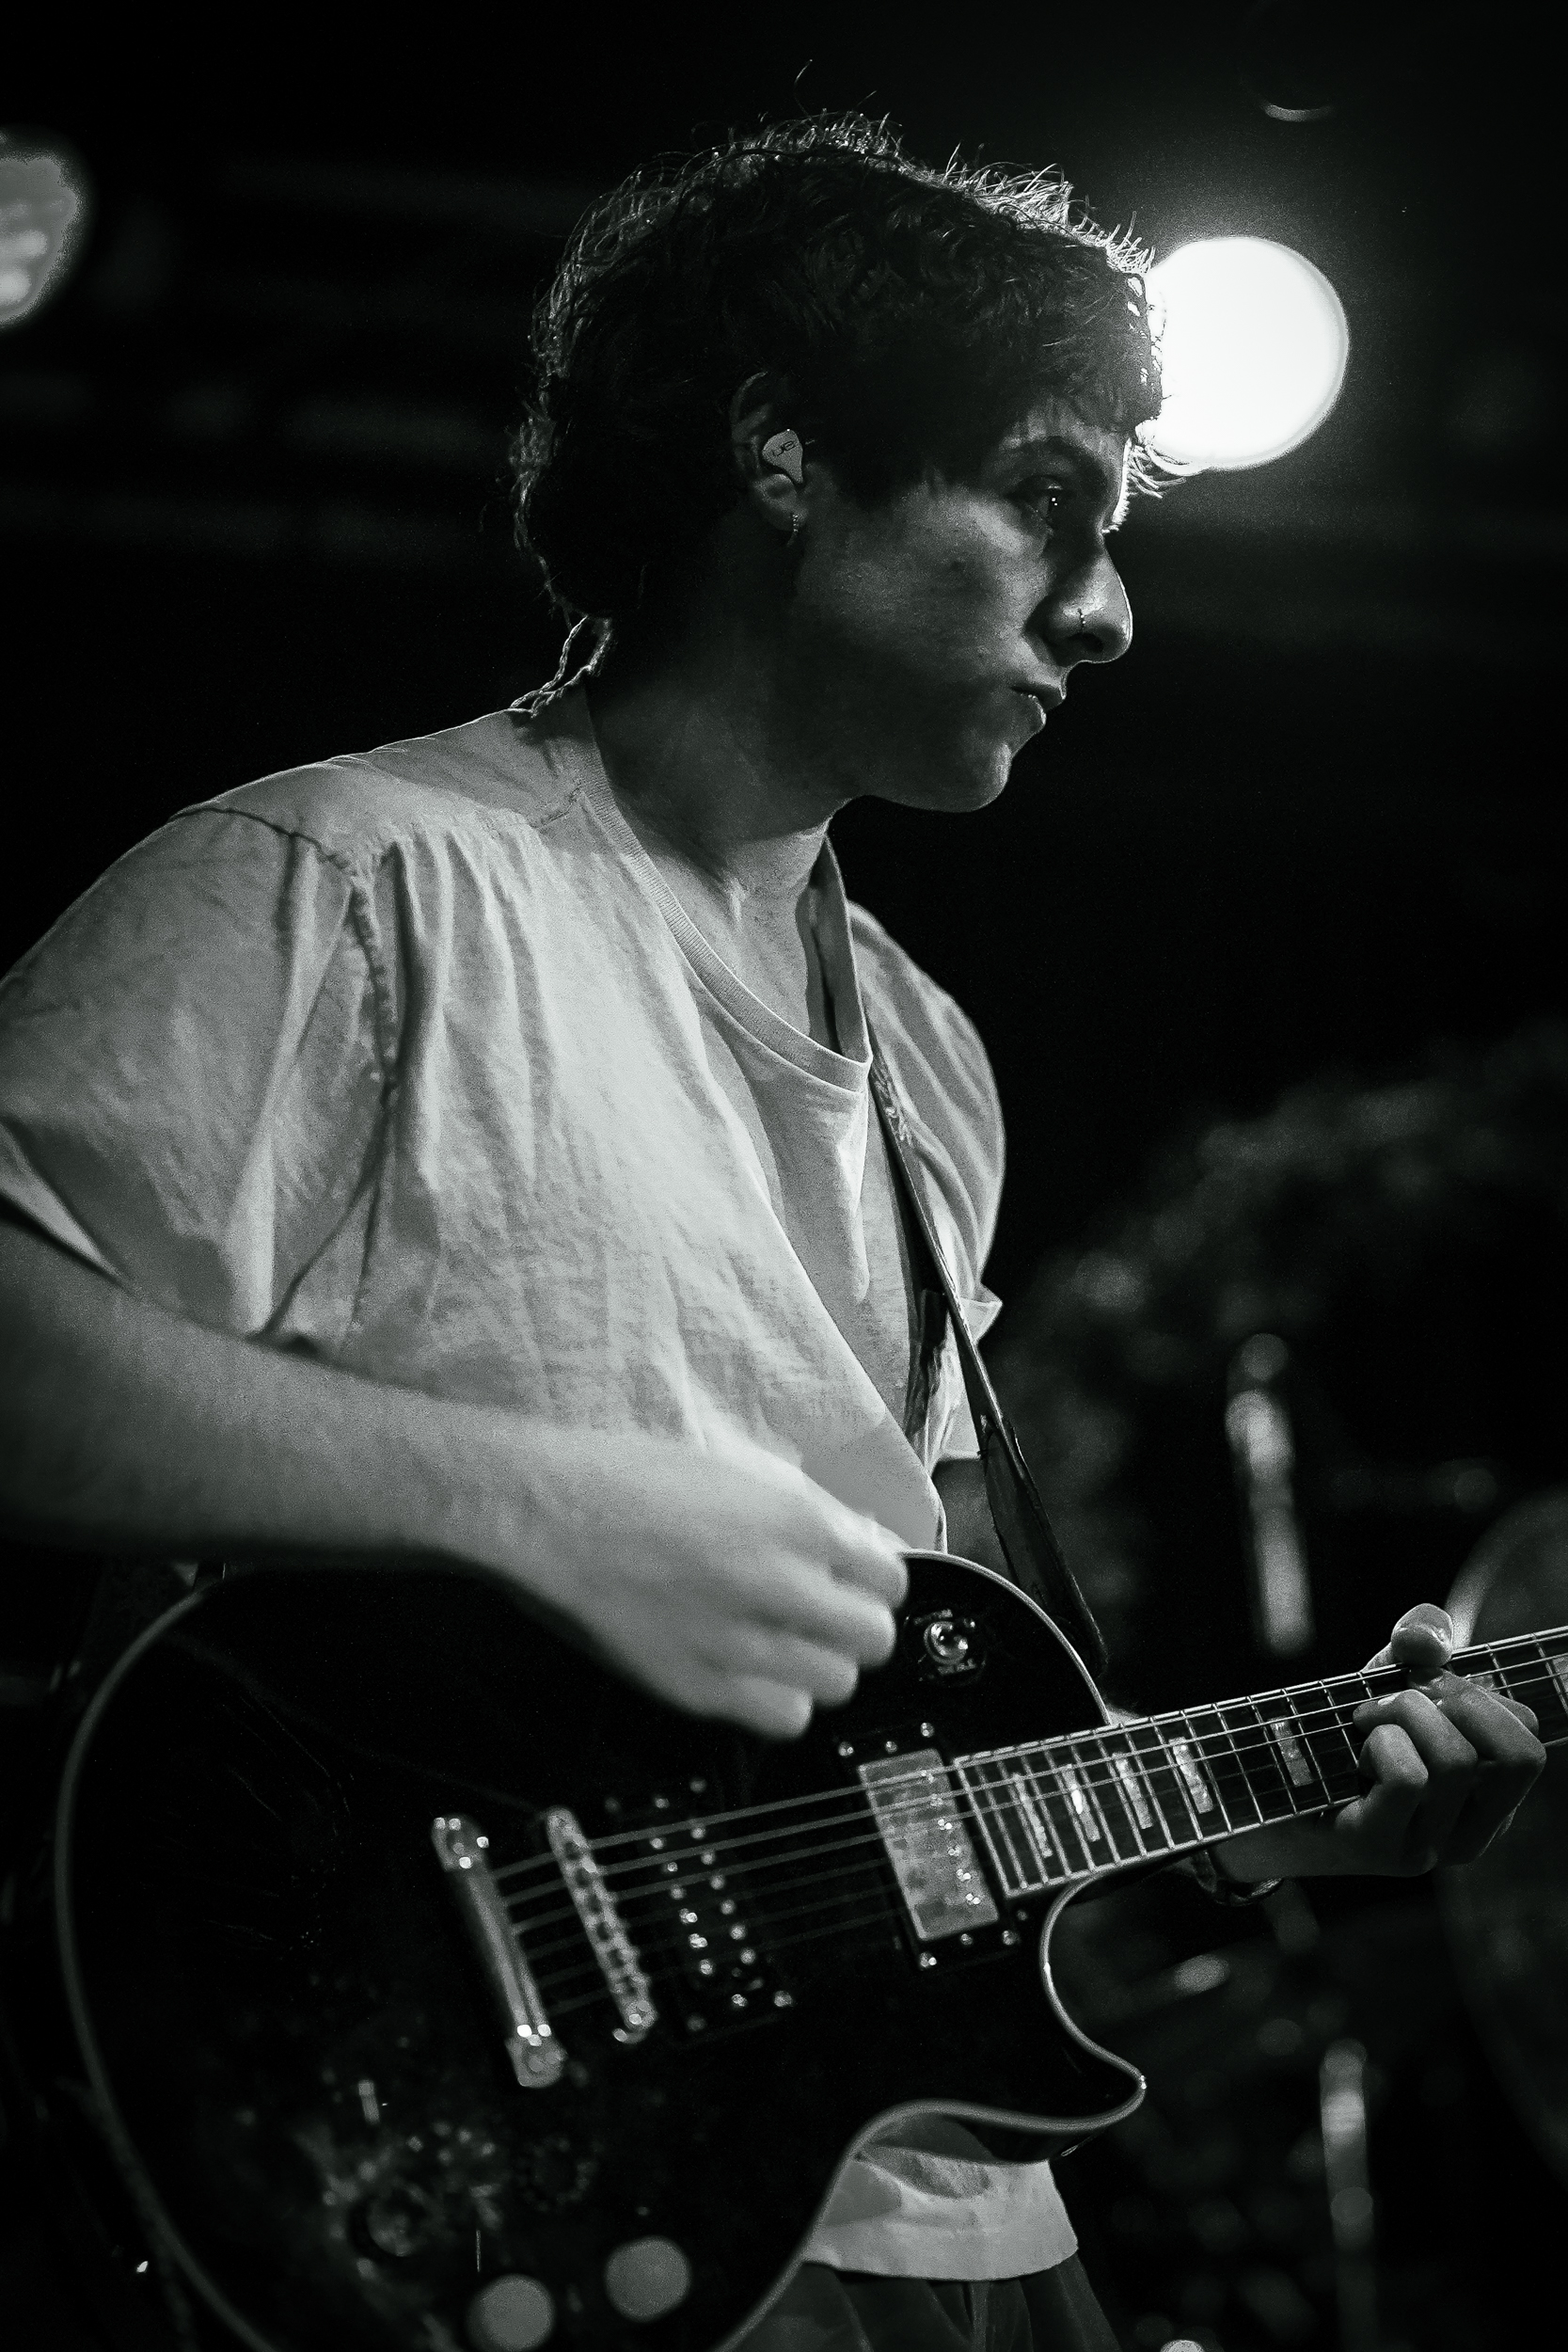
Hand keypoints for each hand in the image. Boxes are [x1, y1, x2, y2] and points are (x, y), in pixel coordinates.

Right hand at [486, 1424, 908, 1739]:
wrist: (544, 1512)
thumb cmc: (628, 1476)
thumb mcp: (735, 1470)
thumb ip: (806, 1512)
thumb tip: (859, 1542)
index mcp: (797, 1520)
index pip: (891, 1575)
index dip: (872, 1579)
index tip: (852, 1578)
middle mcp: (781, 1585)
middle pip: (874, 1637)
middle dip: (854, 1624)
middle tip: (822, 1614)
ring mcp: (740, 1643)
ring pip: (837, 1683)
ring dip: (820, 1664)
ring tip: (783, 1644)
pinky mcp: (699, 1687)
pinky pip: (784, 1717)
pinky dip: (780, 1700)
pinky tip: (752, 1673)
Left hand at [1212, 1603, 1545, 1885]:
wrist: (1255, 1789)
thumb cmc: (1333, 1737)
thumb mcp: (1386, 1679)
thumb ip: (1419, 1644)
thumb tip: (1427, 1640)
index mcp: (1487, 1800)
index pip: (1527, 1736)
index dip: (1479, 1692)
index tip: (1424, 1689)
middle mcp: (1471, 1834)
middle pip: (1517, 1753)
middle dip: (1455, 1698)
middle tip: (1395, 1698)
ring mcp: (1428, 1848)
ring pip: (1457, 1760)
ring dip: (1403, 1713)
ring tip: (1364, 1721)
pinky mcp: (1379, 1848)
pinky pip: (1409, 1777)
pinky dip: (1378, 1742)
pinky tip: (1352, 1751)